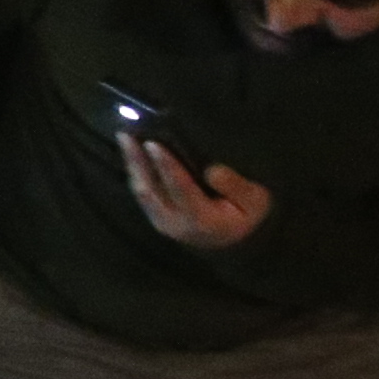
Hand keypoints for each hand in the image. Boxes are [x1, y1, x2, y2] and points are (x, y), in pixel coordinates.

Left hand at [122, 132, 270, 247]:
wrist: (234, 244)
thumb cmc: (246, 217)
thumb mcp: (255, 202)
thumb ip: (236, 187)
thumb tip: (212, 170)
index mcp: (201, 219)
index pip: (180, 188)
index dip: (166, 165)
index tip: (153, 143)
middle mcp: (175, 222)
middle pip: (150, 189)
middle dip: (137, 161)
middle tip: (126, 134)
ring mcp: (162, 222)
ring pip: (141, 191)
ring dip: (131, 164)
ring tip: (124, 138)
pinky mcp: (156, 218)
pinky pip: (141, 194)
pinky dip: (135, 172)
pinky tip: (131, 153)